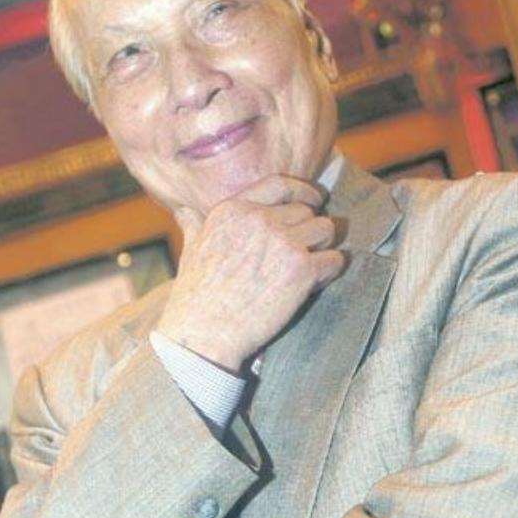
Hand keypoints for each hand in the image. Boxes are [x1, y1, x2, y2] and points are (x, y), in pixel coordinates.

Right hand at [158, 174, 345, 370]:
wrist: (204, 333)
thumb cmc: (195, 297)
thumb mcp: (190, 250)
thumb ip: (194, 225)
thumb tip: (184, 211)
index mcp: (234, 210)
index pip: (280, 184)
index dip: (303, 191)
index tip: (314, 201)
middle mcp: (260, 220)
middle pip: (306, 211)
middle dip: (309, 230)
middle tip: (304, 251)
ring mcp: (283, 243)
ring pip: (325, 230)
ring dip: (323, 246)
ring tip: (311, 265)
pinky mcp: (301, 270)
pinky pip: (334, 259)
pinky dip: (331, 270)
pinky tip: (316, 282)